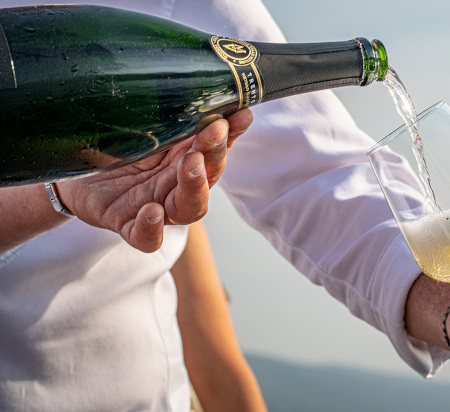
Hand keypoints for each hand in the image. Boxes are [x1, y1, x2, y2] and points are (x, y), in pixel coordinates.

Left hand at [58, 109, 252, 252]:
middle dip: (215, 153)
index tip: (239, 114)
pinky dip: (152, 228)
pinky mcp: (130, 227)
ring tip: (191, 163)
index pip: (216, 148)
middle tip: (214, 131)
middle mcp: (177, 185)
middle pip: (209, 176)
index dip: (232, 134)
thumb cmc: (114, 152)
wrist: (75, 178)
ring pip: (189, 208)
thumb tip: (191, 79)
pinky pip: (147, 238)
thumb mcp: (141, 128)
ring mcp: (158, 208)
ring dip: (195, 186)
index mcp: (185, 160)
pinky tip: (152, 211)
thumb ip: (168, 116)